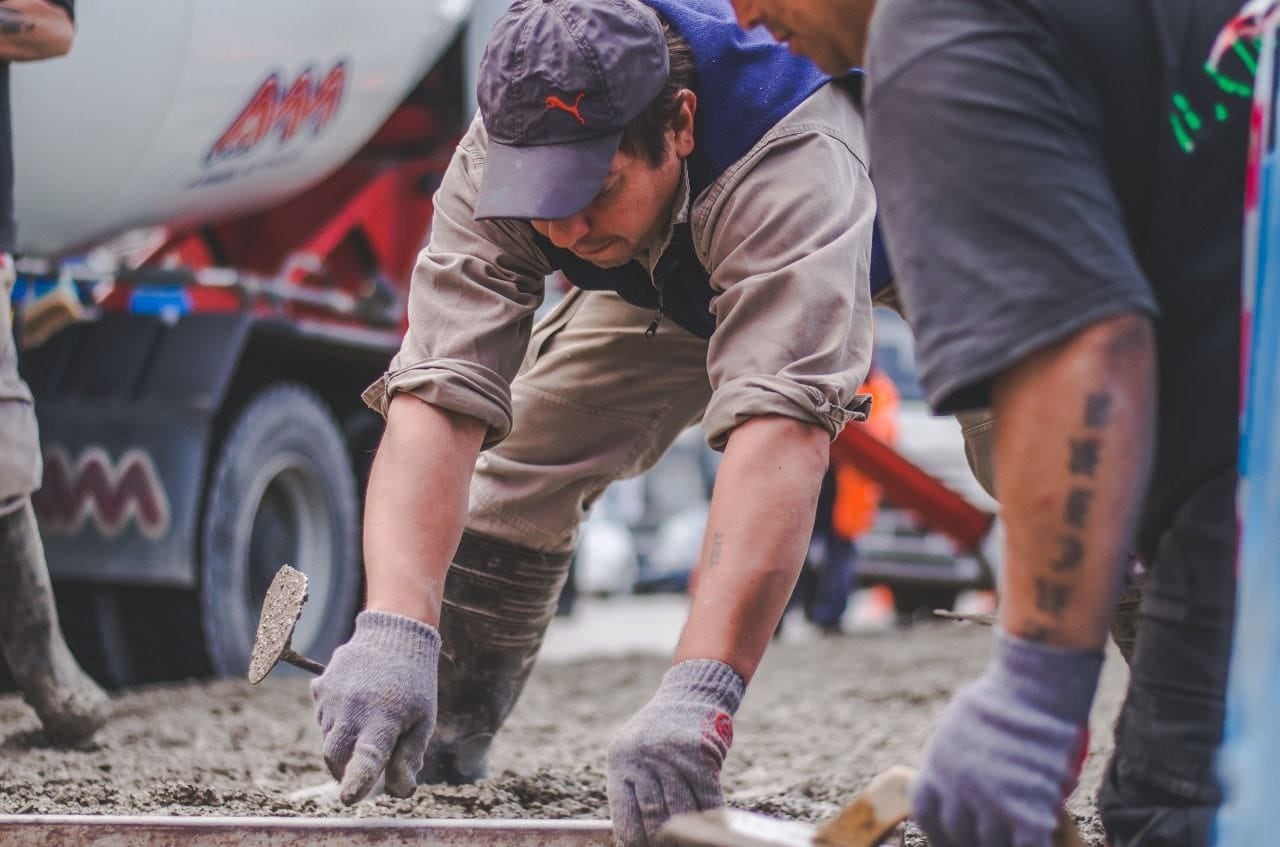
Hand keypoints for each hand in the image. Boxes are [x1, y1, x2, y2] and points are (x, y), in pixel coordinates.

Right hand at [311, 610, 440, 803]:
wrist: (394, 634)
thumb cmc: (415, 684)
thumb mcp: (423, 720)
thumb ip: (409, 758)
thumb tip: (398, 791)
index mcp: (384, 719)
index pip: (366, 759)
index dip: (356, 782)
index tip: (349, 798)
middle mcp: (353, 708)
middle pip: (335, 756)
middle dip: (344, 769)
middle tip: (362, 766)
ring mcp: (333, 696)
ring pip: (328, 737)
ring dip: (343, 742)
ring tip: (369, 718)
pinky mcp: (321, 686)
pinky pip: (323, 716)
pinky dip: (336, 720)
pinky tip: (358, 702)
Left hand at [607, 659, 744, 846]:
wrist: (692, 692)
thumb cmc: (663, 731)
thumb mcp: (637, 751)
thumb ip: (635, 788)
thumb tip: (634, 839)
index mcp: (621, 760)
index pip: (626, 816)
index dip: (635, 842)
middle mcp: (643, 757)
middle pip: (654, 817)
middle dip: (662, 840)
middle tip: (667, 846)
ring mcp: (672, 755)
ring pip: (682, 810)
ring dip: (687, 831)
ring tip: (688, 839)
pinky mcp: (700, 753)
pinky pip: (707, 797)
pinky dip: (710, 816)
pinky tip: (710, 825)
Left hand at [911, 632, 1101, 846]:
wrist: (1037, 689)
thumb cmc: (1002, 700)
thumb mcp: (957, 725)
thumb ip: (950, 759)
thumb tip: (952, 787)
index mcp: (935, 765)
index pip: (926, 814)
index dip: (940, 830)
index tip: (954, 834)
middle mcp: (956, 787)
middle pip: (958, 832)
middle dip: (974, 836)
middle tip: (994, 831)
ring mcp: (991, 801)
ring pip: (991, 842)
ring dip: (1005, 838)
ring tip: (1018, 824)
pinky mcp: (1028, 812)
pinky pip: (1026, 845)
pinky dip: (1032, 844)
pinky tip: (1039, 834)